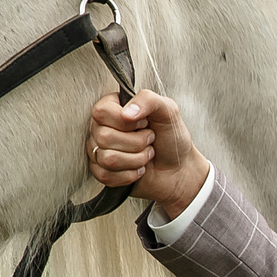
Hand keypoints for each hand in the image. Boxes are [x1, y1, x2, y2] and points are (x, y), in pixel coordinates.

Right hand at [88, 88, 210, 219]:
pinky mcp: (102, 172)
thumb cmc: (171, 137)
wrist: (178, 168)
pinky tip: (140, 169)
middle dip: (137, 142)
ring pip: (108, 159)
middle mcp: (100, 127)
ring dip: (136, 159)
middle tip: (150, 140)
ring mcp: (98, 150)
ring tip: (147, 154)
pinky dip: (131, 175)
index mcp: (112, 107)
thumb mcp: (168, 110)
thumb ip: (148, 100)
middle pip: (104, 137)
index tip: (145, 123)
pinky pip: (106, 176)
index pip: (101, 112)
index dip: (126, 122)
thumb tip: (126, 114)